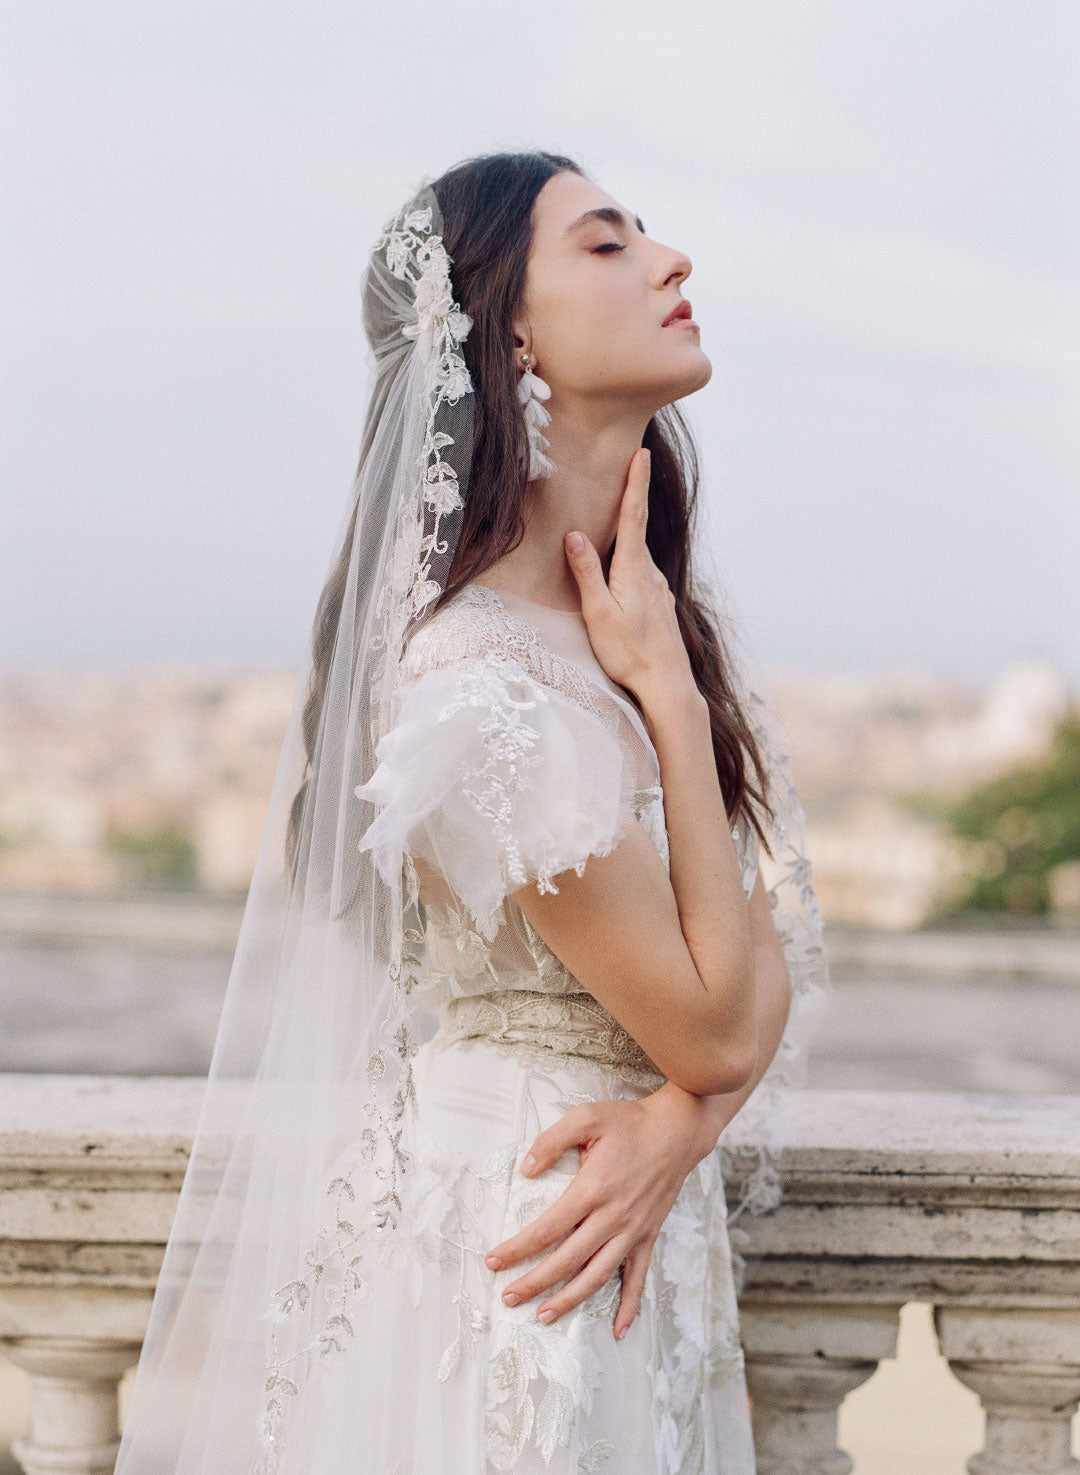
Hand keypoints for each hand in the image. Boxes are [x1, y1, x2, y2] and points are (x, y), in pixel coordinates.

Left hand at [483, 1084, 732, 1339]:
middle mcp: (612, 1217)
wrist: (678, 1130)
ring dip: (570, 1300)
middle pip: (567, 1261)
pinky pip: (638, 1278)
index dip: (518, 1249)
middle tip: (508, 1297)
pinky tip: (617, 1330)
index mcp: (592, 1189)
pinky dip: (629, 1306)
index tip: (494, 1261)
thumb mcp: (586, 1117)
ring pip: (597, 1276)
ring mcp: (633, 1230)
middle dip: (534, 1283)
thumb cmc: (629, 1122)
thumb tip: (525, 1169)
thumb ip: (551, 1141)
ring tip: (544, 1316)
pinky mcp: (649, 1236)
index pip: (546, 1229)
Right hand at [563, 447, 695, 704]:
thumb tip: (575, 534)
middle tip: (626, 469)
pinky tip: (621, 574)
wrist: (668, 685)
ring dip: (627, 536)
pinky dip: (629, 564)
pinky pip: (642, 575)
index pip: (634, 516)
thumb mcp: (599, 614)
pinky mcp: (660, 606)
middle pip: (636, 530)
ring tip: (614, 521)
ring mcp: (659, 590)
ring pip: (637, 556)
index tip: (641, 453)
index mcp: (633, 570)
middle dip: (630, 500)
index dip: (636, 483)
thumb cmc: (628, 654)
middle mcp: (651, 574)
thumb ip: (587, 573)